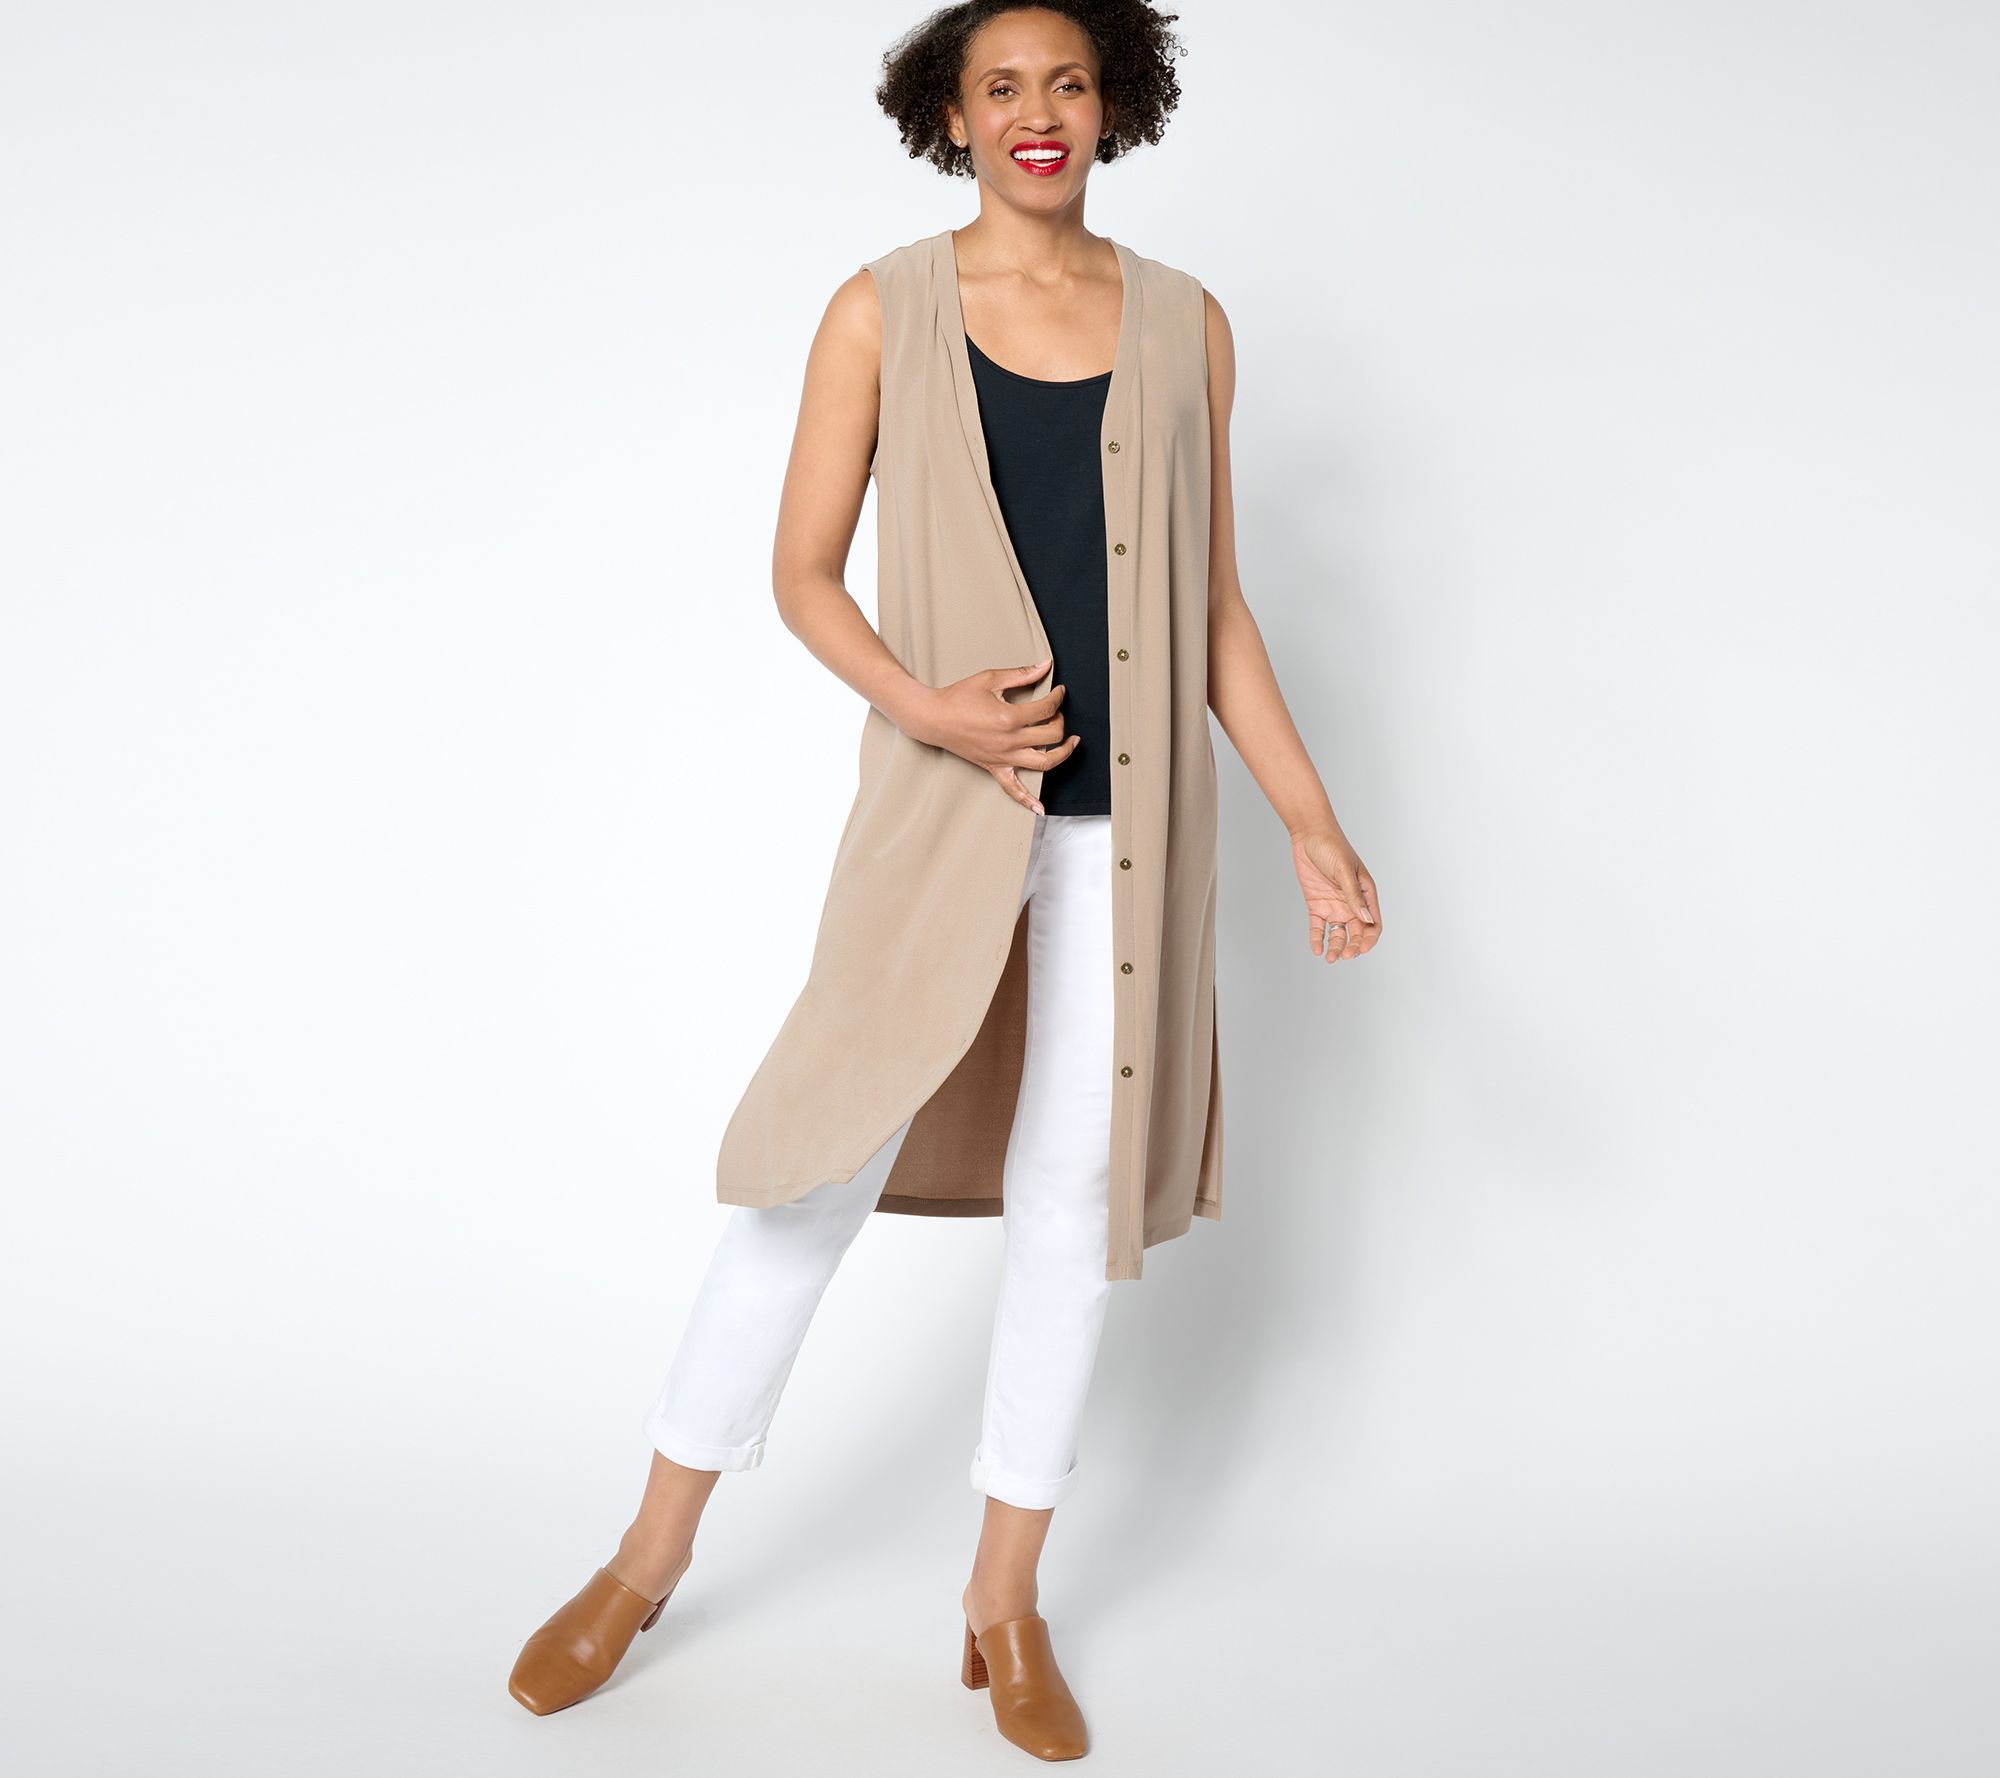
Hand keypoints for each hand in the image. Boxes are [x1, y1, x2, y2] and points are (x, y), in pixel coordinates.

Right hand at [902, 657, 1077, 813]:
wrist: (933, 718)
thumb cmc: (958, 697)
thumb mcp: (990, 679)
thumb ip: (1021, 674)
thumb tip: (1045, 666)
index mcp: (1009, 717)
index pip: (1047, 709)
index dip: (1058, 698)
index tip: (1059, 692)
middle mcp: (1009, 741)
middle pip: (1051, 735)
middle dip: (1060, 720)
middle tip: (1056, 712)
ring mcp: (1003, 758)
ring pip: (1044, 762)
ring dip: (1062, 754)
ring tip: (1070, 744)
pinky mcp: (994, 768)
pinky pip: (1013, 789)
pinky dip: (1028, 800)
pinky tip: (1040, 808)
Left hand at [1291, 827, 1379, 965]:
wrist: (1309, 834)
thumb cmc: (1332, 846)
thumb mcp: (1344, 871)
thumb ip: (1353, 896)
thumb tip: (1366, 920)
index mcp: (1366, 894)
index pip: (1373, 924)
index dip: (1369, 940)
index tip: (1359, 949)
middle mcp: (1352, 903)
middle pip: (1356, 933)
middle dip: (1352, 947)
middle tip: (1343, 956)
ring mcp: (1334, 904)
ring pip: (1338, 933)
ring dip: (1336, 947)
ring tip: (1329, 958)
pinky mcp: (1317, 904)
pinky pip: (1318, 927)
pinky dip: (1318, 939)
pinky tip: (1316, 949)